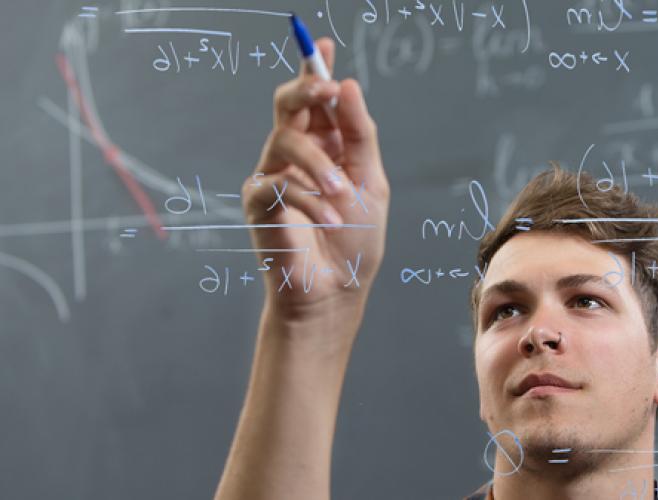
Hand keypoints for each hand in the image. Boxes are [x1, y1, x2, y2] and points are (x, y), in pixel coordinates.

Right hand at [242, 37, 388, 324]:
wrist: (337, 290)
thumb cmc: (356, 239)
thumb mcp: (371, 182)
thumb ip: (360, 135)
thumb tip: (348, 84)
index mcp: (327, 145)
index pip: (317, 99)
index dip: (316, 68)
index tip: (321, 43)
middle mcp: (296, 154)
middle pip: (288, 102)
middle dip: (306, 86)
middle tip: (326, 86)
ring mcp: (273, 175)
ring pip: (286, 138)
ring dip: (319, 163)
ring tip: (342, 194)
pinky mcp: (258, 202)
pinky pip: (276, 181)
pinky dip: (307, 198)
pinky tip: (327, 218)